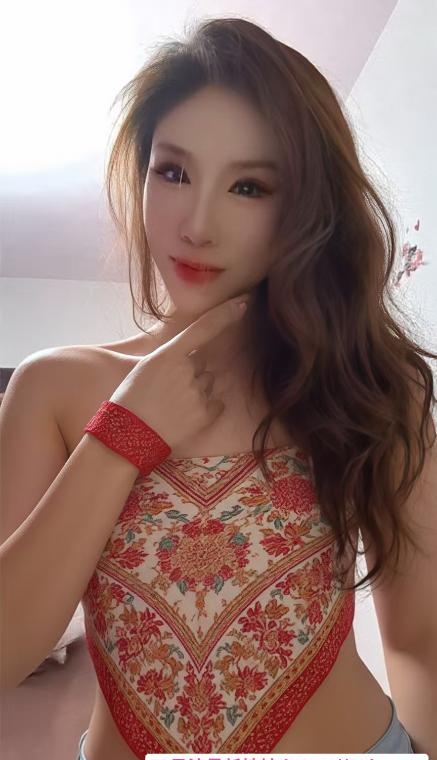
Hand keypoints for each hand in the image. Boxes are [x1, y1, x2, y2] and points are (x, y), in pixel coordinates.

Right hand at [109, 294, 249, 449]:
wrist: (126, 438)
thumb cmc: (129, 402)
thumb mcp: (143, 369)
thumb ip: (168, 358)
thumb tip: (189, 355)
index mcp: (168, 355)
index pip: (204, 328)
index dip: (226, 313)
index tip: (243, 303)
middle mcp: (186, 370)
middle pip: (202, 363)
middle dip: (191, 372)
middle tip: (169, 390)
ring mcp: (197, 392)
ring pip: (208, 383)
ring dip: (197, 391)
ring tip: (174, 406)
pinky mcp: (205, 414)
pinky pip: (217, 403)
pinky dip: (206, 408)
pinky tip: (185, 417)